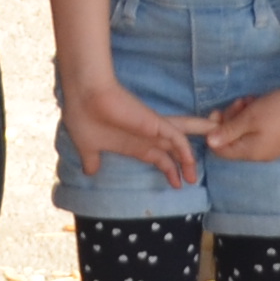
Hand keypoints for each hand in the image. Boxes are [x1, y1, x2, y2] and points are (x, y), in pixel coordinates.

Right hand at [60, 65, 206, 191]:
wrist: (83, 95)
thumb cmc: (84, 116)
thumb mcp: (88, 146)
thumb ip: (92, 159)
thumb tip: (89, 171)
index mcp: (134, 144)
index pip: (159, 158)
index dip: (169, 170)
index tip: (176, 184)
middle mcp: (147, 137)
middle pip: (174, 150)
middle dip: (185, 165)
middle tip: (192, 180)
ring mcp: (152, 130)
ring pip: (181, 142)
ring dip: (190, 160)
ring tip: (196, 177)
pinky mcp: (154, 123)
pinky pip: (177, 139)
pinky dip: (186, 150)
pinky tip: (191, 163)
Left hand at [207, 70, 279, 168]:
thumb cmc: (278, 110)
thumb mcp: (249, 118)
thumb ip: (228, 131)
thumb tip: (209, 142)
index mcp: (252, 153)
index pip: (222, 151)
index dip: (214, 132)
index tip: (216, 113)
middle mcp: (262, 154)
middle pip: (234, 141)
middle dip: (231, 120)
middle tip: (237, 103)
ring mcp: (272, 146)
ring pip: (245, 133)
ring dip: (242, 116)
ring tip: (249, 101)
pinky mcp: (279, 137)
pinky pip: (258, 130)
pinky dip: (254, 117)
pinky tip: (259, 104)